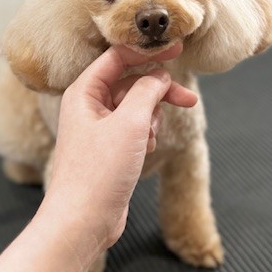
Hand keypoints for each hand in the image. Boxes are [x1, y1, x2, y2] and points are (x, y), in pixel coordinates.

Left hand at [40, 43, 196, 254]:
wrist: (83, 222)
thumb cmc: (98, 172)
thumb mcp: (130, 123)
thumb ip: (147, 91)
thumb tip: (159, 76)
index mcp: (84, 92)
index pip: (118, 57)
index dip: (149, 52)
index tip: (177, 50)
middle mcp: (89, 106)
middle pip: (132, 83)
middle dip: (158, 93)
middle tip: (189, 99)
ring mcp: (99, 127)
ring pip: (136, 107)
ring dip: (150, 119)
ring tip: (147, 139)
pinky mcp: (109, 148)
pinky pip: (134, 128)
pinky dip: (145, 135)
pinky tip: (144, 152)